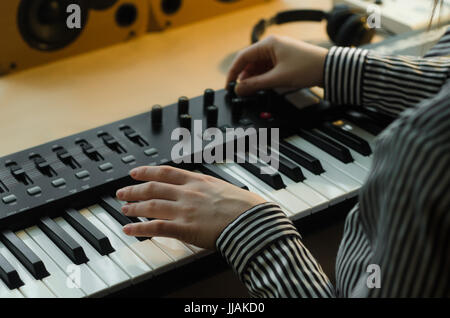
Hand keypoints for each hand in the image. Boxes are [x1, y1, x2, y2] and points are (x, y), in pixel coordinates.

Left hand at [116, 166, 266, 249]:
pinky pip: (157, 227)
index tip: (136, 172)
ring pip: (151, 206)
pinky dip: (140, 229)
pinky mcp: (185, 228)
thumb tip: (206, 192)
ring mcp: (185, 210)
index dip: (147, 172)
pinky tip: (129, 230)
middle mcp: (188, 193)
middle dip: (135, 190)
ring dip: (134, 207)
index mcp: (199, 181)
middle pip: (154, 188)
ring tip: (124, 209)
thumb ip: (210, 190)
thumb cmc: (246, 206)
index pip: (166, 172)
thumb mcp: (225, 188)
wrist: (253, 221)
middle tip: (122, 192)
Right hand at [227, 35, 327, 95]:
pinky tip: (262, 87)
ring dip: (254, 79)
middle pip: (250, 63)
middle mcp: (272, 46)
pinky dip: (263, 79)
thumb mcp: (277, 78)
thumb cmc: (307, 67)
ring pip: (258, 67)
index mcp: (268, 44)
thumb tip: (239, 89)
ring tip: (252, 91)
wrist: (329, 69)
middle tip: (241, 92)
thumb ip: (255, 85)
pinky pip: (267, 69)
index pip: (243, 57)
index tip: (229, 85)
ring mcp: (278, 53)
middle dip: (244, 78)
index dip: (233, 72)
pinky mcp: (284, 61)